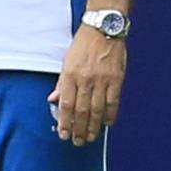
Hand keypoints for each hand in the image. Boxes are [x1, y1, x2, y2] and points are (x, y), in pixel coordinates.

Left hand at [48, 24, 126, 145]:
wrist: (104, 29)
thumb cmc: (83, 45)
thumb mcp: (66, 61)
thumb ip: (61, 82)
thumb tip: (54, 100)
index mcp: (70, 75)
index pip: (66, 105)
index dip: (65, 122)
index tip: (64, 134)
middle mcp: (85, 79)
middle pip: (81, 111)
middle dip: (78, 129)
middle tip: (77, 141)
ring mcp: (102, 80)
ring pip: (97, 109)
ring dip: (93, 126)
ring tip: (90, 137)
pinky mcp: (116, 79)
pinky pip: (113, 101)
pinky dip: (110, 114)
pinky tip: (107, 124)